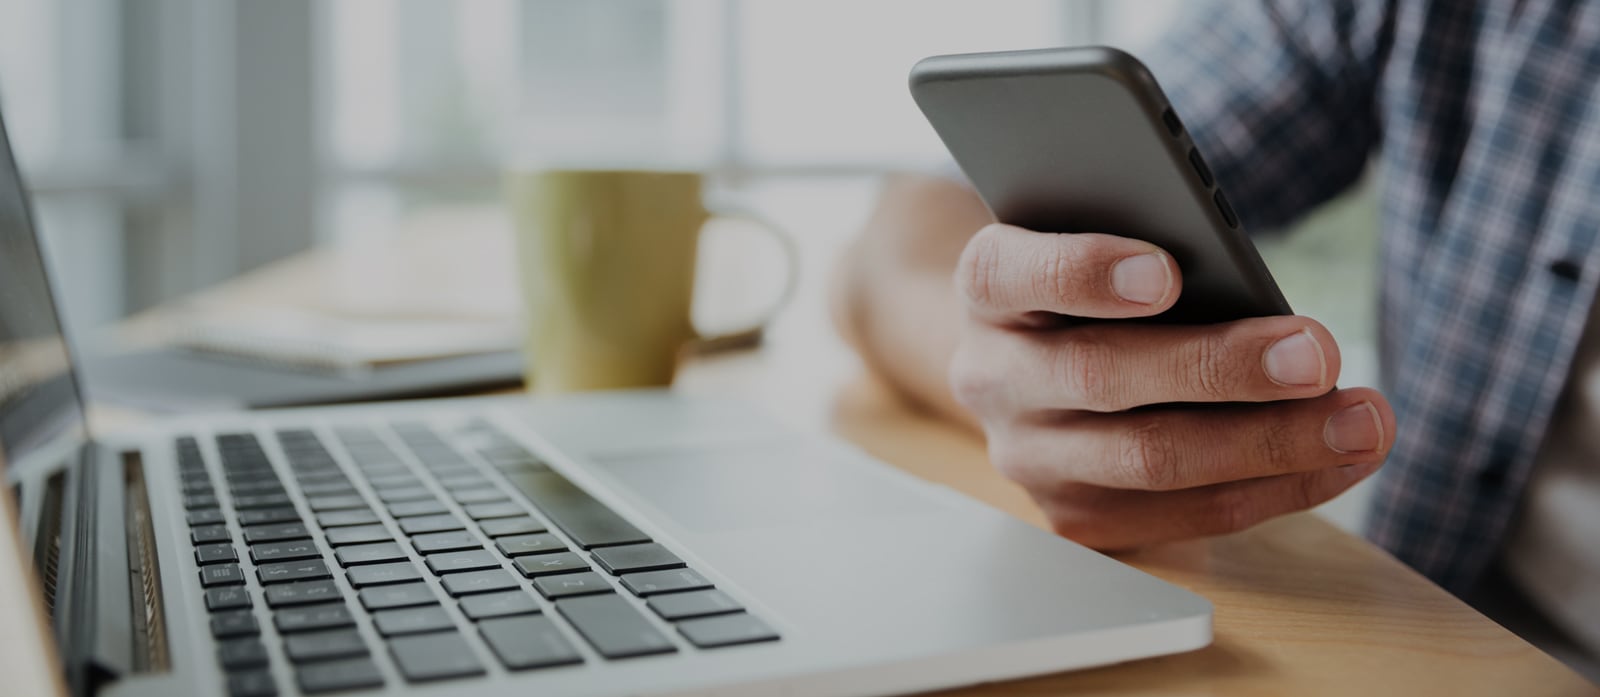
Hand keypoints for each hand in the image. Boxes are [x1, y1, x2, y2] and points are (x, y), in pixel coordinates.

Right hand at [950, 223, 1394, 549]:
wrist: (1035, 359)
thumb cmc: (1098, 285)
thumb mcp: (1102, 243)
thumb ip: (1150, 252)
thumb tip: (1252, 297)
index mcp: (988, 287)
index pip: (1011, 273)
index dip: (1084, 273)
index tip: (1167, 273)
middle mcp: (991, 376)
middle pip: (1100, 377)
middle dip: (1220, 368)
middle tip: (1319, 354)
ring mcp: (1027, 456)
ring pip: (1149, 459)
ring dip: (1270, 442)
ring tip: (1362, 419)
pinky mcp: (1076, 516)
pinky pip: (1184, 514)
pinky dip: (1275, 489)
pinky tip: (1341, 459)